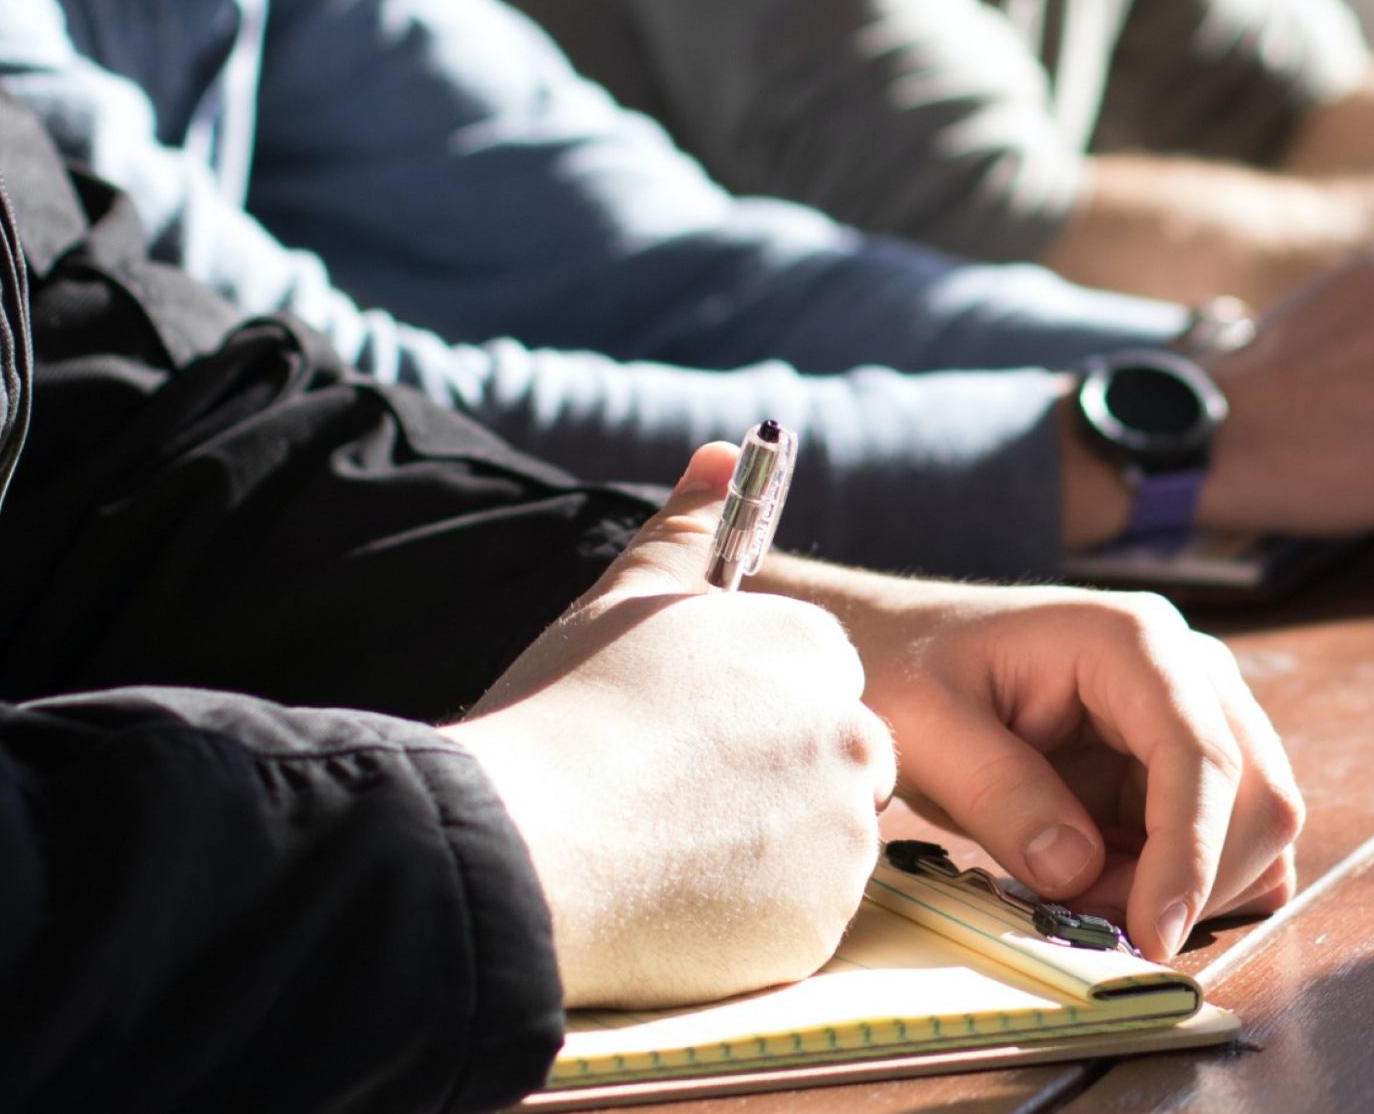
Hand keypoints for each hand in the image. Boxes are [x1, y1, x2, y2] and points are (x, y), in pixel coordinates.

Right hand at [442, 445, 896, 1009]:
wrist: (523, 845)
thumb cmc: (564, 714)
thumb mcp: (624, 601)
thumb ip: (688, 529)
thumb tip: (722, 452)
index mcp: (811, 651)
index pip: (818, 684)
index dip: (750, 717)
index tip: (689, 740)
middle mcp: (850, 735)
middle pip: (835, 765)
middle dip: (772, 784)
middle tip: (674, 802)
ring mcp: (844, 834)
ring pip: (820, 845)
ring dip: (763, 852)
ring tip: (663, 850)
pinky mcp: (822, 921)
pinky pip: (799, 919)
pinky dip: (750, 918)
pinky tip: (674, 901)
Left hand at [756, 567, 1304, 960]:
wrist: (902, 650)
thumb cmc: (909, 669)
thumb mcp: (925, 727)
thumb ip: (999, 793)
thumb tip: (1076, 869)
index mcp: (1133, 641)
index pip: (1201, 755)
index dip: (1189, 854)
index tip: (1152, 935)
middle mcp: (1189, 671)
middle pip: (1258, 795)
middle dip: (1192, 881)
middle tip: (1092, 923)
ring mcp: (1196, 716)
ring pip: (1256, 826)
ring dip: (1187, 889)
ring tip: (1082, 896)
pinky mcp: (1184, 765)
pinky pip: (1228, 841)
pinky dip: (1187, 885)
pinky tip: (1112, 887)